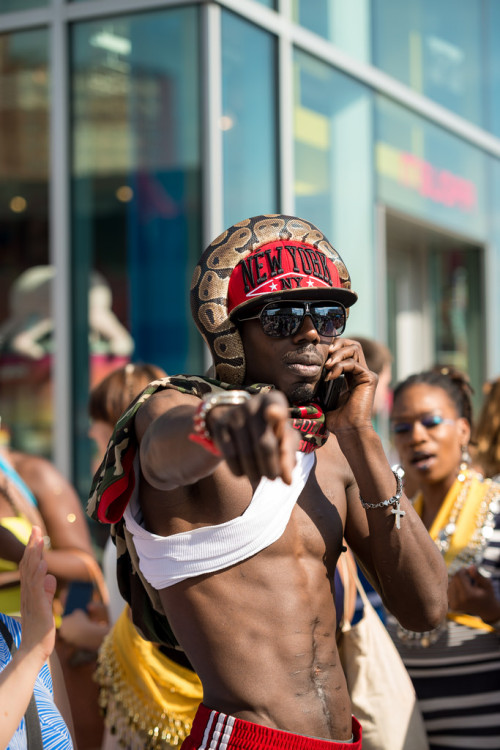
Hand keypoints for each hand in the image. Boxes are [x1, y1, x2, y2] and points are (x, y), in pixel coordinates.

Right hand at [19, 526, 56, 662]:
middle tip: (35, 528)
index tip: (36, 532)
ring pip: (32, 575)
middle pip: (29, 566)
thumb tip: (50, 577)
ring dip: (35, 557)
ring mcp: (32, 601)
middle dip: (32, 546)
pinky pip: (37, 592)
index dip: (32, 548)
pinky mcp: (39, 610)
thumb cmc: (39, 630)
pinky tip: (43, 567)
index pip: (30, 566)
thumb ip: (46, 591)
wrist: (33, 652)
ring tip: (38, 541)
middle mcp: (28, 593)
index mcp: (30, 591)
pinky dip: (40, 578)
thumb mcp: (45, 607)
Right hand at [207, 390, 299, 484]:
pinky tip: (243, 474)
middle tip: (273, 478)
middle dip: (271, 467)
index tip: (274, 413)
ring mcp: (234, 414)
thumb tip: (287, 480)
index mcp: (273, 400)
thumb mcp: (283, 438)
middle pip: (265, 444)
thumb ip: (289, 456)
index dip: (276, 412)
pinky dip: (239, 470)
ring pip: (247, 453)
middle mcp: (253, 404)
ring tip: (259, 478)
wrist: (236, 421)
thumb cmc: (269, 431)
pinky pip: (231, 455)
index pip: (276, 407)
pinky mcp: (220, 426)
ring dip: (255, 473)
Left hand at [322, 338, 376, 431]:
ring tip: (327, 365)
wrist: (348, 430)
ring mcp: (366, 374)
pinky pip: (353, 363)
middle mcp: (361, 372)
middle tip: (325, 353)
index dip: (333, 346)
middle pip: (352, 345)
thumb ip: (321, 382)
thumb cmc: (336, 418)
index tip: (319, 352)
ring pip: (355, 349)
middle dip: (337, 344)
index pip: (345, 350)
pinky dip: (340, 366)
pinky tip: (330, 376)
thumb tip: (306, 371)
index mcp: (351, 375)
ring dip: (338, 354)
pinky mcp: (369, 378)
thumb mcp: (325, 395)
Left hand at [448, 566, 499, 621]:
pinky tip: (463, 590)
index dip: (464, 570)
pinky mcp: (452, 606)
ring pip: (450, 584)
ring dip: (458, 581)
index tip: (470, 571)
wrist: (486, 610)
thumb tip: (471, 566)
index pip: (458, 576)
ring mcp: (454, 605)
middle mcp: (459, 601)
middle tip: (470, 578)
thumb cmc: (487, 595)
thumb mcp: (487, 584)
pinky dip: (455, 587)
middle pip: (453, 579)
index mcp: (468, 596)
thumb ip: (478, 576)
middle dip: (461, 576)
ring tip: (468, 585)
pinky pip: (449, 590)